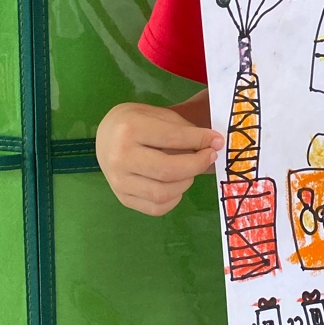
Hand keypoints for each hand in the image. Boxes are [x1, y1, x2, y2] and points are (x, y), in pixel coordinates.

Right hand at [95, 102, 223, 215]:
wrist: (106, 135)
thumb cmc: (137, 121)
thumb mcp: (159, 116)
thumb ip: (184, 130)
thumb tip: (213, 145)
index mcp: (130, 129)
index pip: (173, 138)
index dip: (201, 140)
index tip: (217, 141)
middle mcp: (120, 157)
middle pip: (168, 171)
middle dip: (196, 165)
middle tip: (209, 157)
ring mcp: (118, 181)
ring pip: (162, 193)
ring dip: (186, 182)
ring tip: (190, 170)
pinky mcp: (122, 198)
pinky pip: (155, 208)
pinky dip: (174, 199)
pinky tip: (177, 185)